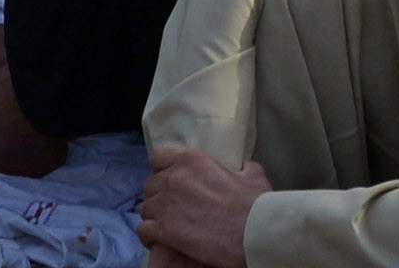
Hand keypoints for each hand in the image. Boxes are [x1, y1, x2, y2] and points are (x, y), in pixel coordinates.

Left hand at [138, 150, 269, 267]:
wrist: (252, 232)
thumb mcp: (253, 175)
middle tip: (172, 208)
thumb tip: (243, 167)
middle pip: (150, 185)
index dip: (162, 171)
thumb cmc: (255, 204)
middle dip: (158, 196)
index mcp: (192, 160)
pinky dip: (150, 236)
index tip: (170, 181)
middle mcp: (174, 177)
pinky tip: (160, 239)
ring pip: (145, 208)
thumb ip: (242, 167)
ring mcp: (166, 204)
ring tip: (167, 225)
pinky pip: (143, 230)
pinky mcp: (164, 229)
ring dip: (154, 216)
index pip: (159, 158)